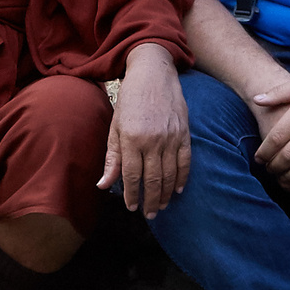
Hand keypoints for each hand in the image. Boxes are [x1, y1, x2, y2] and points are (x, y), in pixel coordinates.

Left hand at [100, 46, 190, 217]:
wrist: (154, 74)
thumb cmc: (130, 100)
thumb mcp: (115, 126)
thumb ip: (112, 157)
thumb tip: (104, 185)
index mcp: (131, 138)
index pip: (132, 175)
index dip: (132, 194)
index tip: (132, 207)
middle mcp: (152, 140)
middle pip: (153, 179)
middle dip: (150, 201)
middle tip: (148, 215)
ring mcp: (171, 138)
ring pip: (170, 174)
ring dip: (166, 194)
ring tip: (161, 206)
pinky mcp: (184, 134)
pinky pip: (185, 162)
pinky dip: (182, 178)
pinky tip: (177, 189)